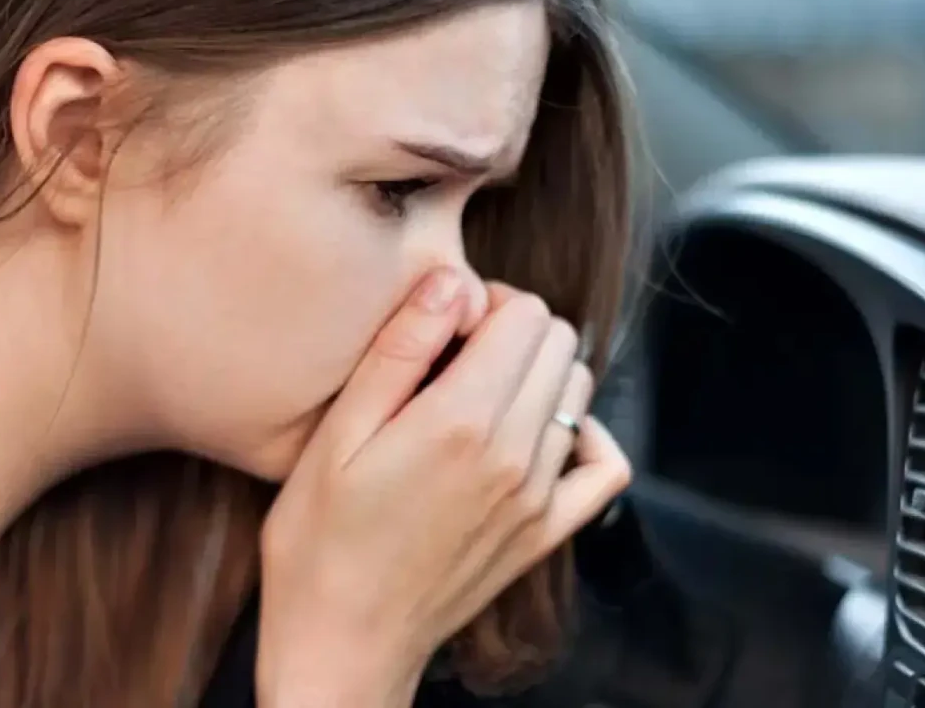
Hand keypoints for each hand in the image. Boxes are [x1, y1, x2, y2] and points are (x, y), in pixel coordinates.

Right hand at [255, 269, 631, 706]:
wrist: (342, 642)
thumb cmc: (320, 541)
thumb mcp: (336, 434)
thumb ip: (400, 351)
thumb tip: (451, 282)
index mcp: (462, 420)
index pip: (526, 313)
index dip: (487, 301)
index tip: (447, 325)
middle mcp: (516, 454)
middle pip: (561, 343)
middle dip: (516, 330)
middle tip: (460, 354)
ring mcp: (539, 496)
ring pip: (579, 390)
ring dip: (539, 375)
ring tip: (481, 394)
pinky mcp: (547, 531)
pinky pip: (604, 466)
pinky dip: (585, 434)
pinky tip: (539, 432)